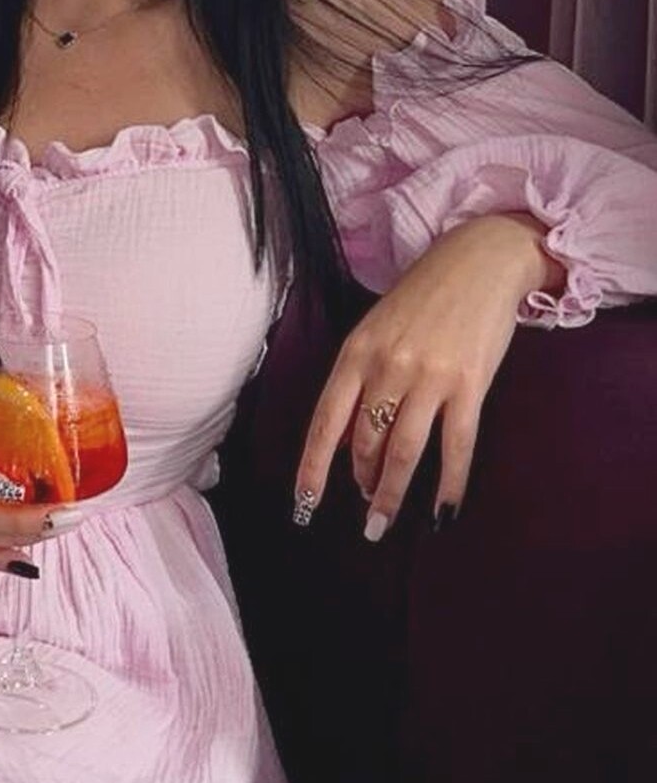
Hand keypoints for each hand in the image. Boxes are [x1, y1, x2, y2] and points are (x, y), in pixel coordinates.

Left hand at [294, 214, 560, 537]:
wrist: (479, 260)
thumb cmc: (422, 298)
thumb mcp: (375, 329)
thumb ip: (360, 379)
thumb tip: (349, 442)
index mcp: (356, 353)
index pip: (325, 422)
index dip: (313, 468)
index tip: (303, 504)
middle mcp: (387, 367)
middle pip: (365, 443)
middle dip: (362, 483)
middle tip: (365, 508)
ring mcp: (429, 376)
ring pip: (403, 452)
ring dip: (392, 494)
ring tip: (385, 521)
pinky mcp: (469, 384)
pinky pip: (456, 446)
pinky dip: (449, 485)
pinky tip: (443, 512)